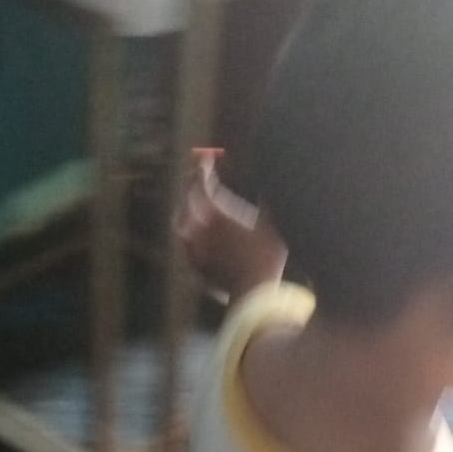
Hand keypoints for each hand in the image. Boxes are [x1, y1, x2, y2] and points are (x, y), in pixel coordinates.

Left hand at [175, 151, 285, 301]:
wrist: (254, 293)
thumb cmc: (267, 255)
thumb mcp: (271, 222)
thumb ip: (265, 198)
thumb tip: (269, 178)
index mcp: (216, 212)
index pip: (202, 183)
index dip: (203, 168)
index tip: (206, 158)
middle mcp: (199, 228)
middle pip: (189, 200)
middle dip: (194, 184)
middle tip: (199, 176)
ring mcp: (194, 248)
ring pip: (182, 222)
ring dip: (186, 208)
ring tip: (191, 204)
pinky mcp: (195, 265)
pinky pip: (186, 243)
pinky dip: (189, 232)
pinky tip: (194, 233)